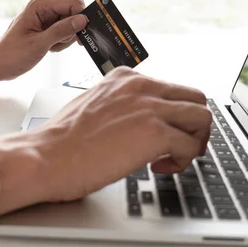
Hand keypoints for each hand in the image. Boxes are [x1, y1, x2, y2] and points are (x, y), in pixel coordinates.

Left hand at [0, 0, 87, 83]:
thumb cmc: (11, 53)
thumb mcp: (39, 44)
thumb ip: (62, 30)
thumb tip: (82, 20)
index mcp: (41, 4)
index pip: (74, 3)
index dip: (81, 18)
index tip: (82, 35)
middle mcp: (45, 7)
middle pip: (75, 15)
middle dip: (71, 32)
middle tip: (57, 44)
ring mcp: (47, 17)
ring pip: (72, 26)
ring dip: (65, 40)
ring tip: (49, 47)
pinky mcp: (48, 27)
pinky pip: (65, 33)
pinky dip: (61, 43)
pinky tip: (48, 48)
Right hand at [0, 67, 211, 215]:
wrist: (45, 156)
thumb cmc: (62, 140)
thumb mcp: (94, 105)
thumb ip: (121, 106)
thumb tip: (139, 121)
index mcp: (126, 78)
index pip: (171, 88)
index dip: (174, 114)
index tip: (165, 132)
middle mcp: (141, 86)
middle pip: (195, 97)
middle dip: (195, 125)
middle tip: (183, 145)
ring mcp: (150, 107)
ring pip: (202, 117)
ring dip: (195, 141)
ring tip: (175, 157)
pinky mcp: (155, 133)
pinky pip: (191, 145)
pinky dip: (183, 161)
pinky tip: (159, 168)